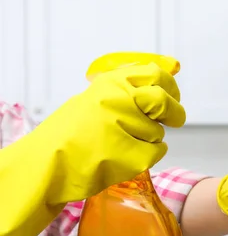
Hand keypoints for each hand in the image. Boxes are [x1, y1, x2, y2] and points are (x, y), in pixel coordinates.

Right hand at [24, 52, 184, 203]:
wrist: (45, 165)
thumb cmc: (69, 133)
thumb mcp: (95, 99)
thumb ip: (128, 89)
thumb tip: (169, 71)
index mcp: (111, 83)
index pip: (157, 74)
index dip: (169, 86)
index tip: (171, 95)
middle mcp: (120, 100)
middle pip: (164, 102)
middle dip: (174, 113)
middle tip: (172, 120)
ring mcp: (126, 127)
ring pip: (159, 132)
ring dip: (148, 139)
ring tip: (118, 144)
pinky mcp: (132, 155)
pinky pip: (156, 152)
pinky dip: (146, 156)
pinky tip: (124, 157)